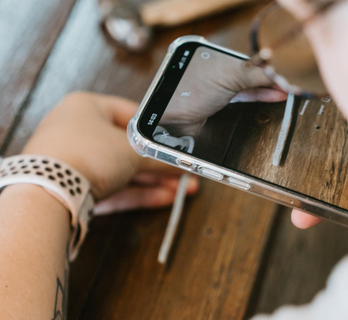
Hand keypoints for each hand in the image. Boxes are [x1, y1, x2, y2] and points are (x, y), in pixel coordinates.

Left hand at [22, 92, 198, 213]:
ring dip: (154, 181)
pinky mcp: (75, 187)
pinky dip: (138, 193)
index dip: (157, 129)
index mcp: (87, 107)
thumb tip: (182, 163)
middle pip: (129, 148)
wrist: (49, 192)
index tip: (174, 141)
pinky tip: (163, 198)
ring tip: (181, 189)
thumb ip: (160, 156)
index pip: (131, 114)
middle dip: (159, 163)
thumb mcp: (133, 150)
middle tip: (182, 172)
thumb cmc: (87, 154)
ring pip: (123, 171)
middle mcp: (78, 131)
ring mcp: (75, 161)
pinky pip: (113, 188)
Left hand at [160, 57, 286, 135]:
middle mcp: (220, 68)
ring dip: (267, 90)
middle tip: (292, 84)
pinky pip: (243, 98)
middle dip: (271, 78)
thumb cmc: (191, 91)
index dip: (271, 65)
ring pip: (249, 85)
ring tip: (287, 92)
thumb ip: (256, 75)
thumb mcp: (230, 77)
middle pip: (252, 71)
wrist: (172, 119)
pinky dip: (258, 98)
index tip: (289, 73)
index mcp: (219, 54)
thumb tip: (281, 73)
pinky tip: (273, 98)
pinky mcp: (219, 103)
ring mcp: (220, 86)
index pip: (252, 57)